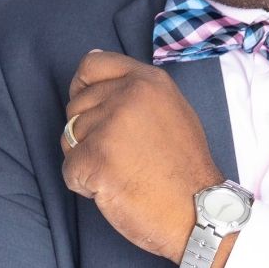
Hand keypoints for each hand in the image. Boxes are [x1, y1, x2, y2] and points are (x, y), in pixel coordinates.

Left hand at [61, 50, 223, 263]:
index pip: (92, 64)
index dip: (83, 87)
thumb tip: (92, 57)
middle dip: (88, 133)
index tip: (91, 107)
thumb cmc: (184, 166)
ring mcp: (111, 125)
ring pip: (69, 138)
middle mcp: (128, 95)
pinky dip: (85, 184)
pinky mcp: (95, 158)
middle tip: (122, 155)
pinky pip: (69, 169)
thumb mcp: (170, 108)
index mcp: (148, 80)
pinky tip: (114, 188)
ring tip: (122, 171)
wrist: (199, 210)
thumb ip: (135, 87)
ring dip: (87, 159)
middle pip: (76, 105)